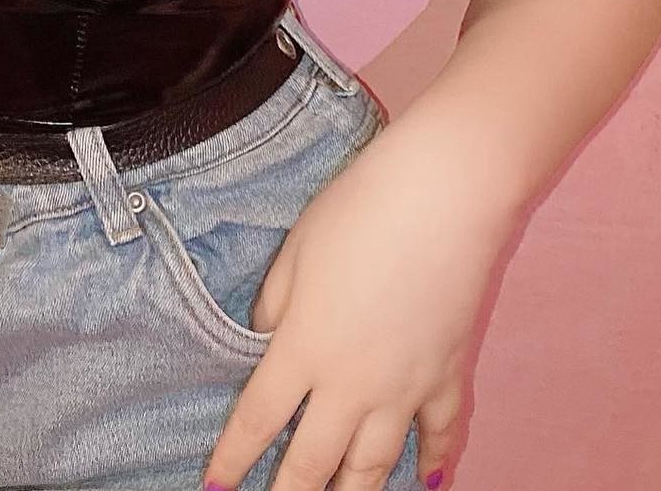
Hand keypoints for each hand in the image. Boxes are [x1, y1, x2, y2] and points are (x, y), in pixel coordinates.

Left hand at [199, 142, 506, 489]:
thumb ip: (274, 305)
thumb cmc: (358, 211)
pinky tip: (429, 481)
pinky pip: (440, 434)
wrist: (441, 198)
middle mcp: (352, 383)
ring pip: (374, 465)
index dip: (232, 459)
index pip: (258, 419)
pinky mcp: (447, 374)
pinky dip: (434, 462)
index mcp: (305, 348)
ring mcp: (405, 386)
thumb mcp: (295, 251)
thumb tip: (265, 341)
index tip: (213, 487)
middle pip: (314, 461)